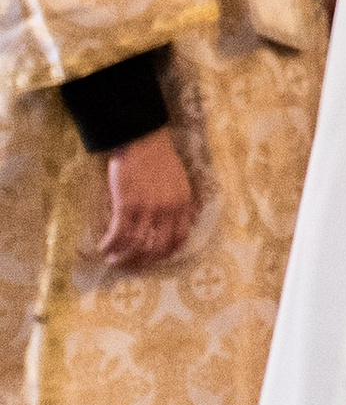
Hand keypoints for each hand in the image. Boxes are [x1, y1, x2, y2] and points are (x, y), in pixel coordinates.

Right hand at [97, 128, 194, 270]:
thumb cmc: (158, 157)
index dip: (165, 254)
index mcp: (183, 203)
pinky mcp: (127, 204)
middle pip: (157, 249)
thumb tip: (168, 227)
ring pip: (136, 246)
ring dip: (122, 258)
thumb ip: (177, 203)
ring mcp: (148, 208)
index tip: (152, 258)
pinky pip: (118, 234)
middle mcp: (168, 209)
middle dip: (142, 262)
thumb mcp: (178, 181)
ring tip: (112, 260)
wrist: (141, 138)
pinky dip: (109, 245)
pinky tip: (103, 248)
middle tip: (129, 266)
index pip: (179, 239)